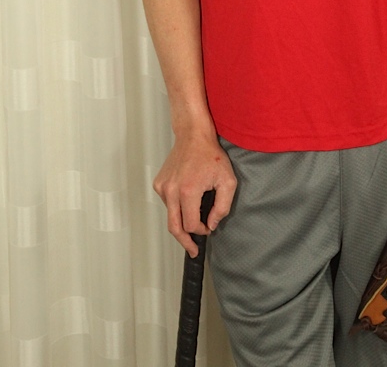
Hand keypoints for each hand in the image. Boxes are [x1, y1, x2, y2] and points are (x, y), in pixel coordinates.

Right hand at [153, 130, 236, 256]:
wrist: (193, 136)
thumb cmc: (211, 155)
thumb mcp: (227, 181)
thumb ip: (222, 207)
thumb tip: (211, 224)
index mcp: (188, 191)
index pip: (190, 225)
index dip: (200, 231)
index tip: (208, 229)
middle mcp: (171, 191)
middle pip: (174, 227)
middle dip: (184, 242)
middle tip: (193, 250)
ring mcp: (163, 187)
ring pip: (171, 215)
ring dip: (182, 220)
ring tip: (194, 213)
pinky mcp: (159, 184)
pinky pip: (168, 203)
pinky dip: (177, 206)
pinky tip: (187, 196)